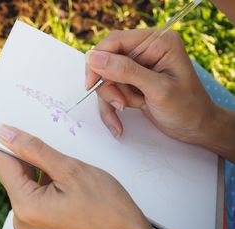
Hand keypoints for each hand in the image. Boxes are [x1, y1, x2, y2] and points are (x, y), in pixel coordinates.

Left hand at [0, 124, 172, 228]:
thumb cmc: (106, 205)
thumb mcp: (69, 169)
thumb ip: (34, 150)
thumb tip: (6, 134)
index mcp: (26, 206)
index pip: (3, 164)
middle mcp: (22, 217)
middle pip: (13, 173)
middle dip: (22, 150)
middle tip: (32, 128)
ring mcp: (31, 220)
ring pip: (25, 179)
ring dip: (35, 162)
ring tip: (53, 150)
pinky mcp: (40, 218)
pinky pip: (34, 189)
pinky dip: (42, 175)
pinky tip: (55, 165)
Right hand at [86, 29, 214, 142]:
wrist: (195, 129)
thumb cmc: (186, 108)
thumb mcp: (157, 89)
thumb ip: (125, 71)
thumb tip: (93, 58)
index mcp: (157, 42)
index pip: (116, 41)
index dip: (99, 60)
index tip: (91, 84)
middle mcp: (146, 51)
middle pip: (107, 61)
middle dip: (109, 86)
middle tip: (121, 103)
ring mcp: (138, 68)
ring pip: (107, 79)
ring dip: (113, 98)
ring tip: (130, 109)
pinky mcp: (132, 82)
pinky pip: (111, 92)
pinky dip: (112, 108)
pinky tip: (118, 124)